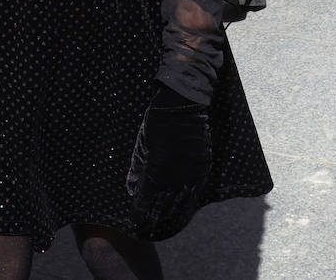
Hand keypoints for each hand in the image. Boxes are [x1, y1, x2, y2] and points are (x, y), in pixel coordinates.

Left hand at [126, 84, 211, 237]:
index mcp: (157, 170)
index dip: (141, 214)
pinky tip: (183, 212)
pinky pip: (196, 192)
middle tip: (149, 231)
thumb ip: (137, 169)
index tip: (136, 224)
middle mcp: (175, 176)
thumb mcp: (141, 144)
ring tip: (165, 227)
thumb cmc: (157, 122)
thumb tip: (131, 190)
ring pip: (182, 203)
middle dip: (155, 220)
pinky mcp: (203, 167)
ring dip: (173, 217)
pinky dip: (188, 204)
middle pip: (165, 207)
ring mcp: (192, 173)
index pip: (148, 200)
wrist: (183, 104)